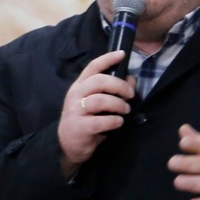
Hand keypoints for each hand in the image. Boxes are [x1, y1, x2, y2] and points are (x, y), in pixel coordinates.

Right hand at [57, 51, 133, 175]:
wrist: (67, 144)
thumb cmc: (85, 120)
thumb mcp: (96, 103)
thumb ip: (112, 90)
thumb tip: (131, 79)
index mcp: (79, 86)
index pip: (92, 67)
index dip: (107, 59)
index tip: (122, 54)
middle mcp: (75, 95)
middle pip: (98, 81)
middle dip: (119, 86)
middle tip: (130, 95)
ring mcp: (75, 111)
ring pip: (100, 100)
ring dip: (118, 104)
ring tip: (125, 110)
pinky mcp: (79, 127)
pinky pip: (100, 121)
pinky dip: (114, 121)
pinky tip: (118, 122)